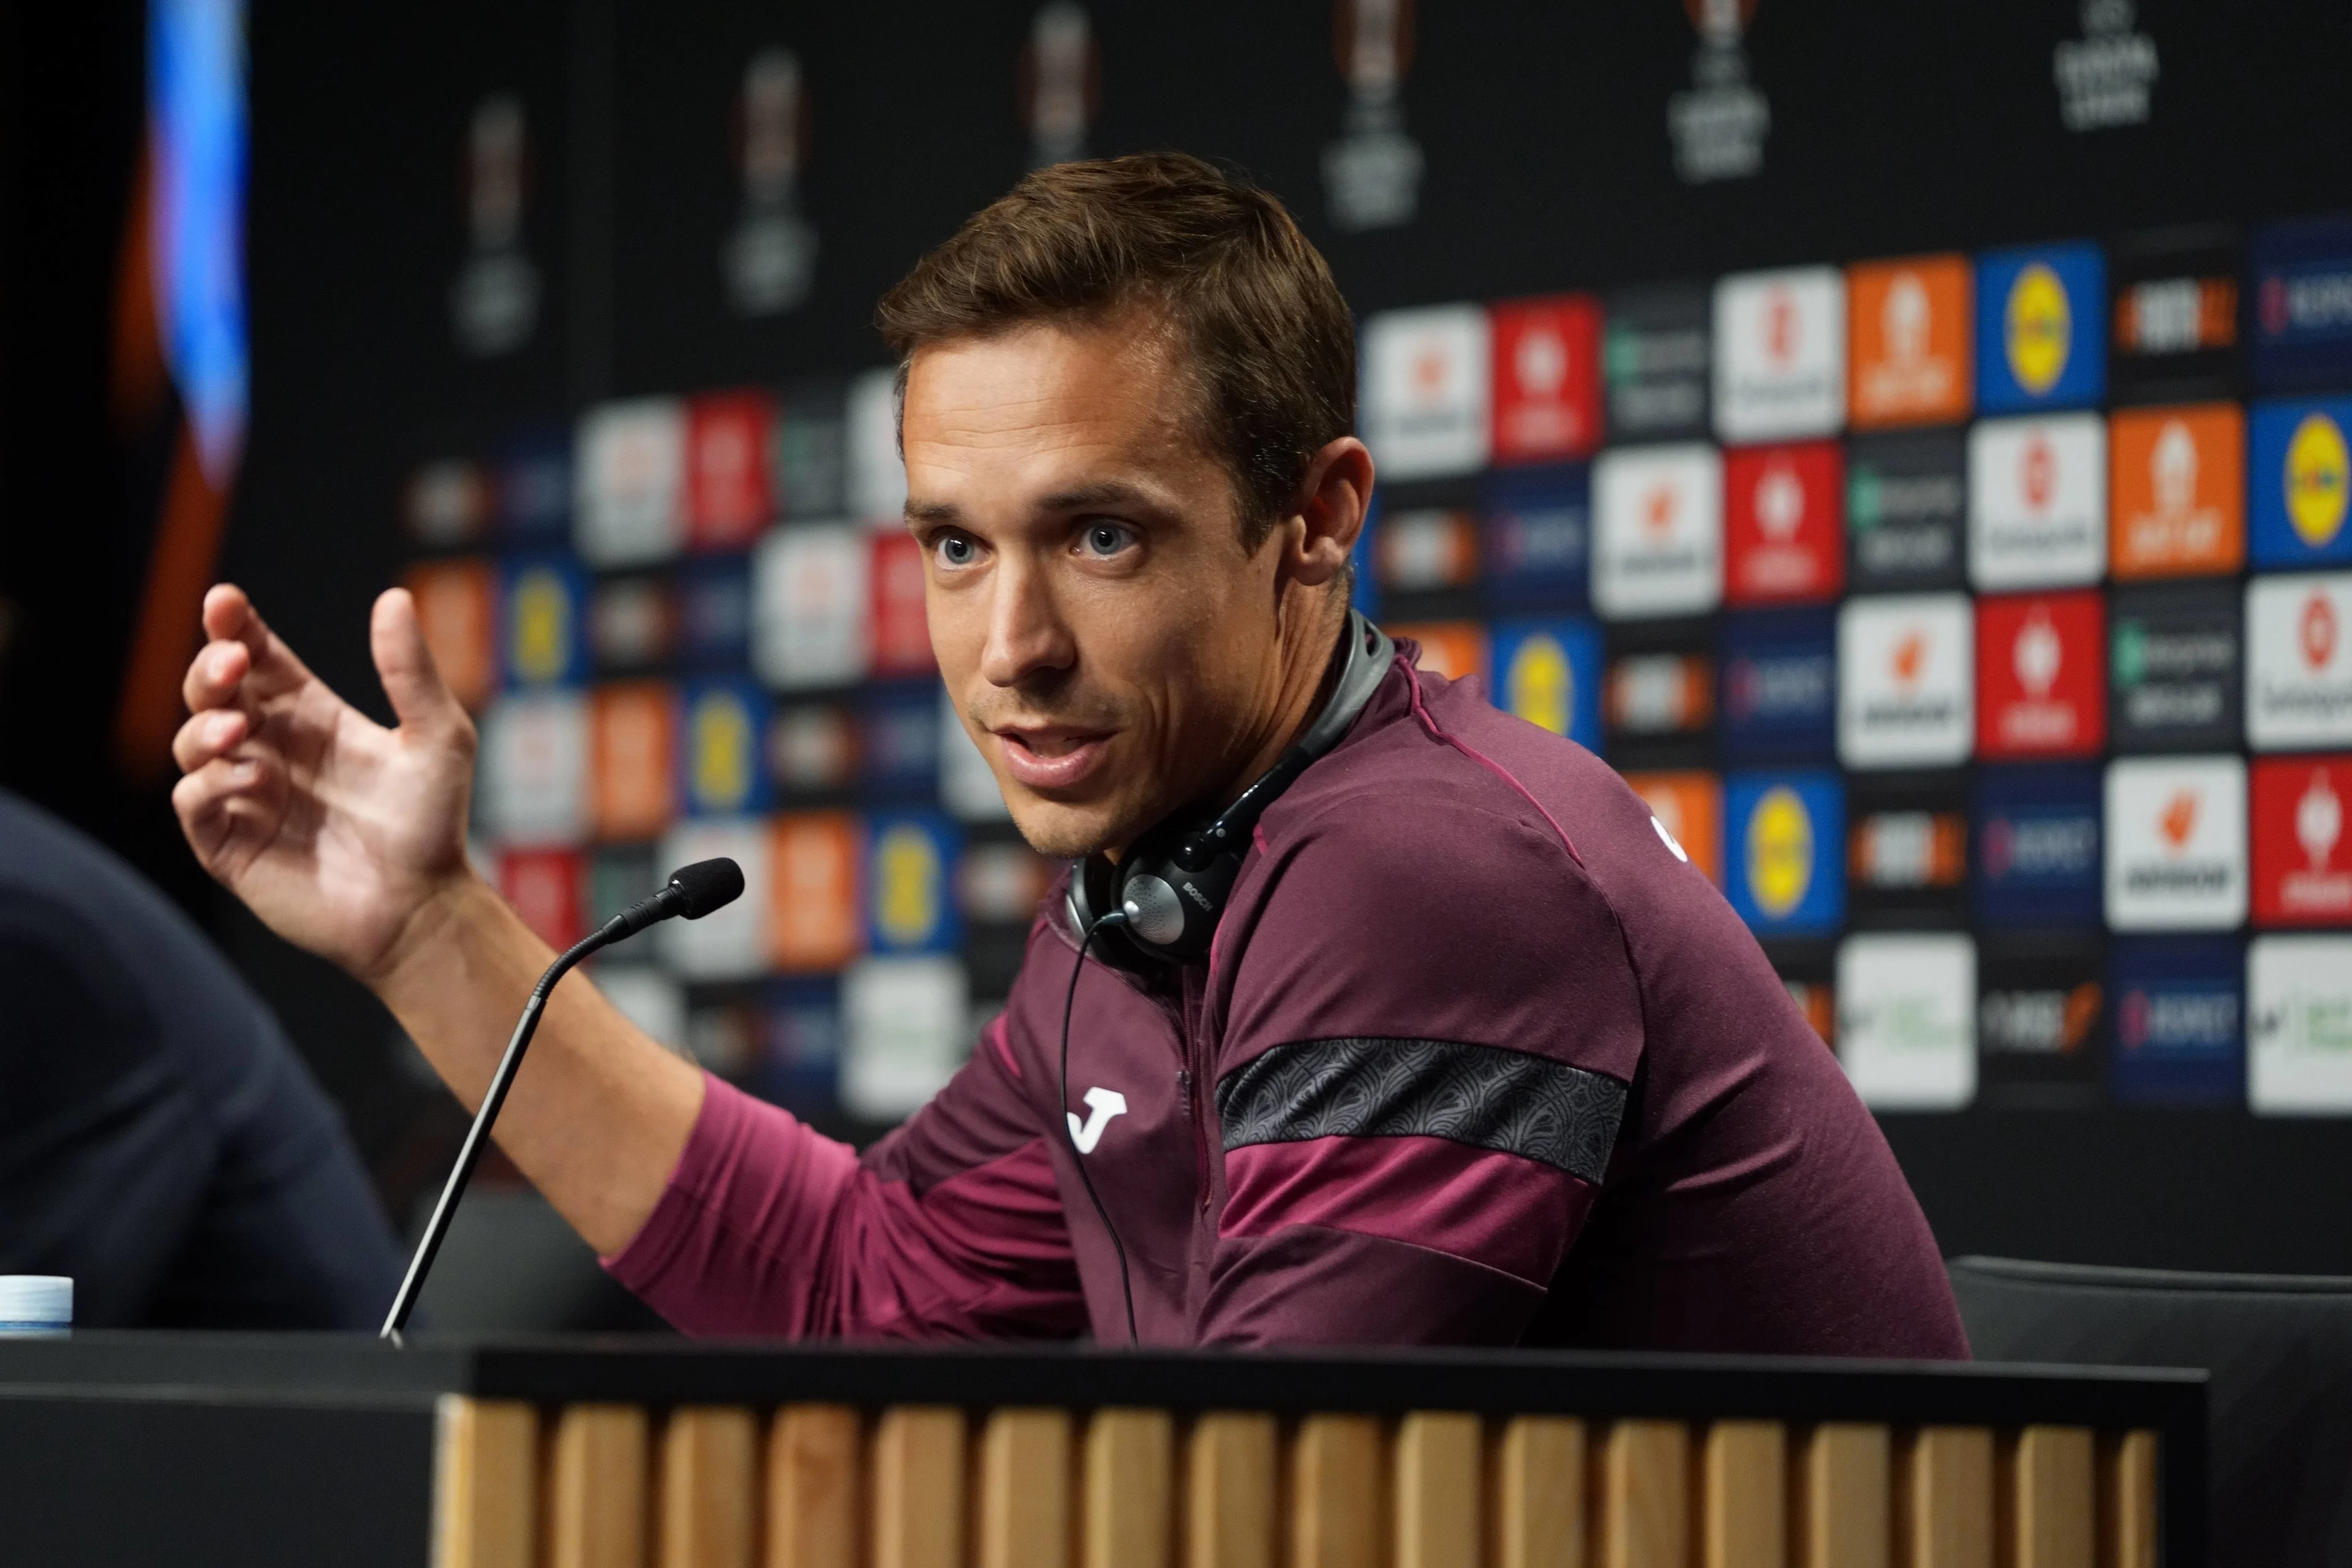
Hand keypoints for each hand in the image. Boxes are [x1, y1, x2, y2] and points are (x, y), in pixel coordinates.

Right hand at [172, 583, 479, 984]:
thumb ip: (411, 672)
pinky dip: (209, 783)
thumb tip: (392, 597)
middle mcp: (270, 747)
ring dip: (203, 726)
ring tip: (238, 729)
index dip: (234, 625)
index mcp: (311, 715)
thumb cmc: (432, 822)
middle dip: (210, 667)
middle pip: (212, 690)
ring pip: (190, 741)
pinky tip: (253, 779)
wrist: (423, 905)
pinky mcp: (230, 843)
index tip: (225, 601)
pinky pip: (192, 801)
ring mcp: (245, 794)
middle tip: (231, 661)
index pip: (257, 656)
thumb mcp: (437, 737)